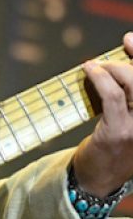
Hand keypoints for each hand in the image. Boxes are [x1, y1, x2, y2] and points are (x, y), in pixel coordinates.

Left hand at [70, 32, 132, 196]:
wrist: (98, 178)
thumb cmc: (114, 140)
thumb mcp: (131, 114)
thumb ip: (131, 87)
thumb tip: (125, 46)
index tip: (128, 40)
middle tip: (115, 52)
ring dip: (115, 68)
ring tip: (99, 67)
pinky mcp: (121, 133)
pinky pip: (113, 97)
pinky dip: (100, 78)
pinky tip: (89, 70)